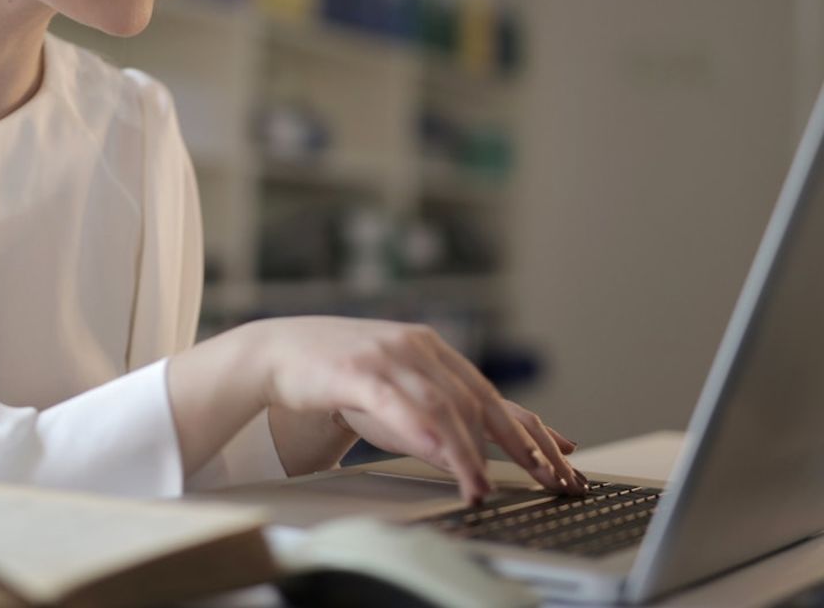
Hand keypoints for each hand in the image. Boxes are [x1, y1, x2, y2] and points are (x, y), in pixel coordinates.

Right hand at [249, 316, 585, 504]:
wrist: (276, 351)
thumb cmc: (336, 375)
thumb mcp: (394, 392)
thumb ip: (432, 414)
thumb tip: (471, 454)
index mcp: (429, 347)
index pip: (487, 392)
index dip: (524, 428)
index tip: (556, 461)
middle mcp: (415, 346)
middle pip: (473, 400)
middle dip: (511, 445)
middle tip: (539, 479)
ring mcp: (386, 355)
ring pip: (440, 405)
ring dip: (466, 450)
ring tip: (480, 485)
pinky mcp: (355, 369)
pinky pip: (397, 402)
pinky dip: (422, 430)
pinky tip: (440, 453)